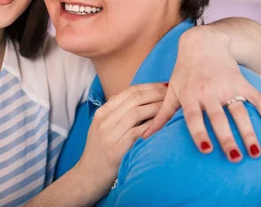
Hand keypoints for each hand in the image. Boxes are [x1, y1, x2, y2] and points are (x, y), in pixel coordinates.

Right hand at [73, 83, 166, 201]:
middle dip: (156, 94)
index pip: (128, 92)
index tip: (164, 86)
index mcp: (102, 112)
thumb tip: (136, 96)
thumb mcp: (102, 127)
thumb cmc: (100, 151)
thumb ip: (116, 111)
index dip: (149, 87)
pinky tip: (162, 125)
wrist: (88, 175)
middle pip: (134, 99)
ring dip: (157, 108)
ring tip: (171, 108)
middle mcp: (104, 120)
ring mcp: (108, 134)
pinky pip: (137, 133)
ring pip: (136, 113)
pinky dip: (151, 127)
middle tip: (172, 93)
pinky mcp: (115, 149)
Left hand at [144, 25, 260, 162]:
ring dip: (249, 131)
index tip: (206, 149)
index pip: (193, 117)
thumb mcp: (171, 91)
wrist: (202, 44)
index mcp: (189, 95)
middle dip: (227, 138)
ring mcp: (227, 86)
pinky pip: (257, 99)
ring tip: (255, 152)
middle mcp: (208, 91)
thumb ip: (162, 115)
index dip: (199, 132)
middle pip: (218, 117)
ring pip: (239, 111)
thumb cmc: (183, 72)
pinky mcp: (241, 82)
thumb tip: (144, 136)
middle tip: (235, 158)